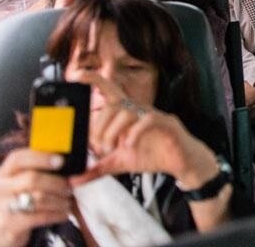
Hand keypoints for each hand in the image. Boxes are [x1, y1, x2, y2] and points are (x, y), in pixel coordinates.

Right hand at [0, 149, 72, 246]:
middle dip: (57, 183)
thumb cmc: (15, 203)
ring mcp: (1, 207)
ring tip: (67, 202)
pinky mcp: (8, 225)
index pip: (18, 158)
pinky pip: (40, 216)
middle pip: (32, 179)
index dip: (41, 157)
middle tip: (69, 188)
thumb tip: (74, 173)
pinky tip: (63, 214)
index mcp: (3, 174)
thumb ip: (39, 174)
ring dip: (60, 200)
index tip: (61, 160)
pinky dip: (57, 214)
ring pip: (39, 198)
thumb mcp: (19, 186)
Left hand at [72, 73, 216, 188]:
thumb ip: (97, 169)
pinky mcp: (167, 123)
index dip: (95, 80)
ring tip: (113, 149)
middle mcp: (139, 110)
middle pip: (112, 106)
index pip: (110, 91)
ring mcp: (153, 115)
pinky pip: (147, 120)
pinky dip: (134, 133)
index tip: (77, 75)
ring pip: (127, 112)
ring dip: (113, 132)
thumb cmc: (151, 156)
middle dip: (99, 128)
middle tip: (100, 148)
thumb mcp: (118, 164)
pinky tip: (130, 146)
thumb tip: (74, 180)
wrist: (180, 163)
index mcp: (126, 114)